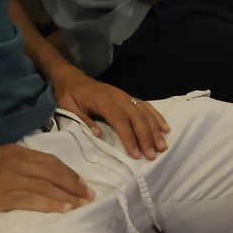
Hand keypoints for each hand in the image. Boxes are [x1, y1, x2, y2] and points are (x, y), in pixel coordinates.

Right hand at [0, 144, 93, 219]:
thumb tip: (35, 171)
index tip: (81, 183)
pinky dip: (51, 204)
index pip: (48, 160)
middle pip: (52, 171)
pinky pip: (32, 199)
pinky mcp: (1, 195)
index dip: (68, 172)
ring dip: (67, 196)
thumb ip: (13, 162)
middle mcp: (14, 161)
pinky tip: (62, 210)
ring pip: (45, 185)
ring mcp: (8, 178)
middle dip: (73, 183)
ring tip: (82, 205)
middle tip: (89, 195)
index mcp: (13, 151)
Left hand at [52, 69, 168, 160]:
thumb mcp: (67, 107)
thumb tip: (98, 135)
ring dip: (154, 129)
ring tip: (162, 146)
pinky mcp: (126, 96)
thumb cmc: (68, 94)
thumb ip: (82, 120)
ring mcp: (123, 95)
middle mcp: (117, 96)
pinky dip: (156, 116)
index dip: (129, 137)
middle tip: (153, 155)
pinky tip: (165, 128)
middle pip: (136, 117)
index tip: (136, 154)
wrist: (70, 77)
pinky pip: (144, 105)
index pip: (119, 120)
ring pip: (143, 112)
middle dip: (146, 137)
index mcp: (102, 100)